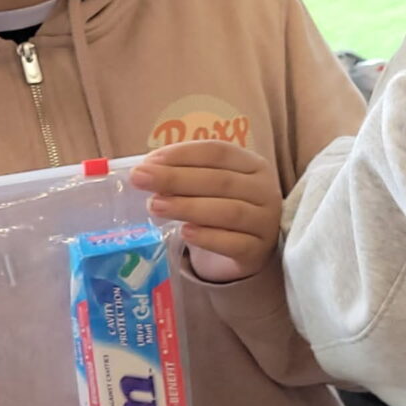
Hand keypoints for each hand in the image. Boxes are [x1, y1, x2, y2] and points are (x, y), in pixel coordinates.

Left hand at [132, 140, 282, 282]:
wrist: (247, 250)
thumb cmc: (222, 209)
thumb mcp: (210, 187)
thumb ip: (185, 175)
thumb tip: (146, 169)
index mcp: (253, 166)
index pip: (219, 152)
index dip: (183, 154)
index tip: (149, 161)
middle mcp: (264, 191)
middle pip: (220, 181)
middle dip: (176, 178)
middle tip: (140, 179)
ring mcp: (265, 223)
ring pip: (229, 212)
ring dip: (189, 207)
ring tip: (156, 206)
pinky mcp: (258, 252)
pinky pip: (235, 244)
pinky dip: (209, 238)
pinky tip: (185, 233)